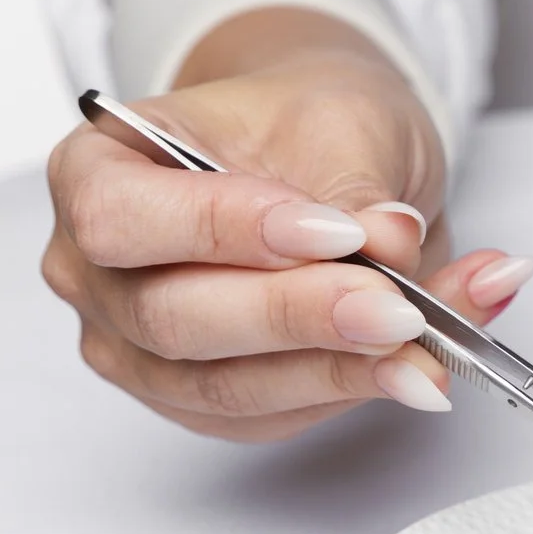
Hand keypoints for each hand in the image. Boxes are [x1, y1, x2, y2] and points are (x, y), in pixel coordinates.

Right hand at [40, 8, 532, 440]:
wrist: (328, 157)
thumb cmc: (304, 124)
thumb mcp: (340, 119)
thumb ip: (355, 183)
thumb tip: (388, 243)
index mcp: (93, 173)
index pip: (123, 220)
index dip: (226, 232)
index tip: (338, 232)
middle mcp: (97, 273)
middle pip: (174, 320)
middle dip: (298, 317)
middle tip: (399, 308)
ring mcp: (143, 351)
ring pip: (230, 387)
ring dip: (347, 367)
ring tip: (438, 339)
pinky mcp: (210, 402)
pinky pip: (282, 413)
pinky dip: (366, 387)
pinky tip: (434, 360)